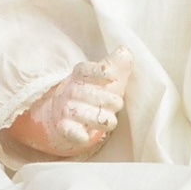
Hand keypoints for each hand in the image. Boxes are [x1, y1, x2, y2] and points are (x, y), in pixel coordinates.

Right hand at [4, 47, 132, 157]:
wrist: (68, 113)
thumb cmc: (95, 91)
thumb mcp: (108, 77)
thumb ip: (118, 65)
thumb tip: (126, 53)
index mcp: (80, 74)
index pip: (86, 70)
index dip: (99, 72)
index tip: (111, 76)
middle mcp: (71, 90)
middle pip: (88, 93)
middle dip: (107, 100)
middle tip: (117, 103)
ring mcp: (66, 109)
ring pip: (81, 113)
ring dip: (99, 119)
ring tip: (110, 121)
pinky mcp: (64, 127)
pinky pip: (68, 130)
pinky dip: (77, 134)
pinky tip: (86, 136)